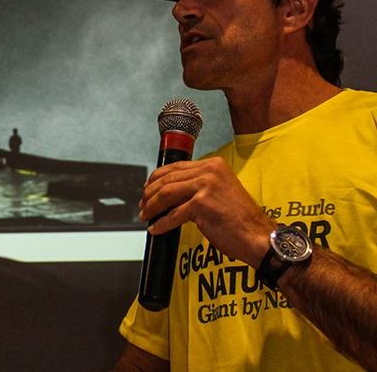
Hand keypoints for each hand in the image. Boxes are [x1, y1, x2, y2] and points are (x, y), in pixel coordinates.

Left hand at [139, 156, 273, 267]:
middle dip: (150, 194)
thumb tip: (169, 191)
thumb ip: (197, 186)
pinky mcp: (203, 204)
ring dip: (152, 207)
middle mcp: (210, 171)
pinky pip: (174, 214)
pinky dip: (162, 223)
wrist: (259, 237)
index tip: (147, 189)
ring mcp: (206, 186)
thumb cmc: (239, 220)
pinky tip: (156, 229)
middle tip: (143, 205)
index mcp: (213, 165)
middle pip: (167, 179)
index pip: (175, 167)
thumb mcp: (218, 192)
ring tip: (146, 215)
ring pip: (166, 194)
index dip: (156, 179)